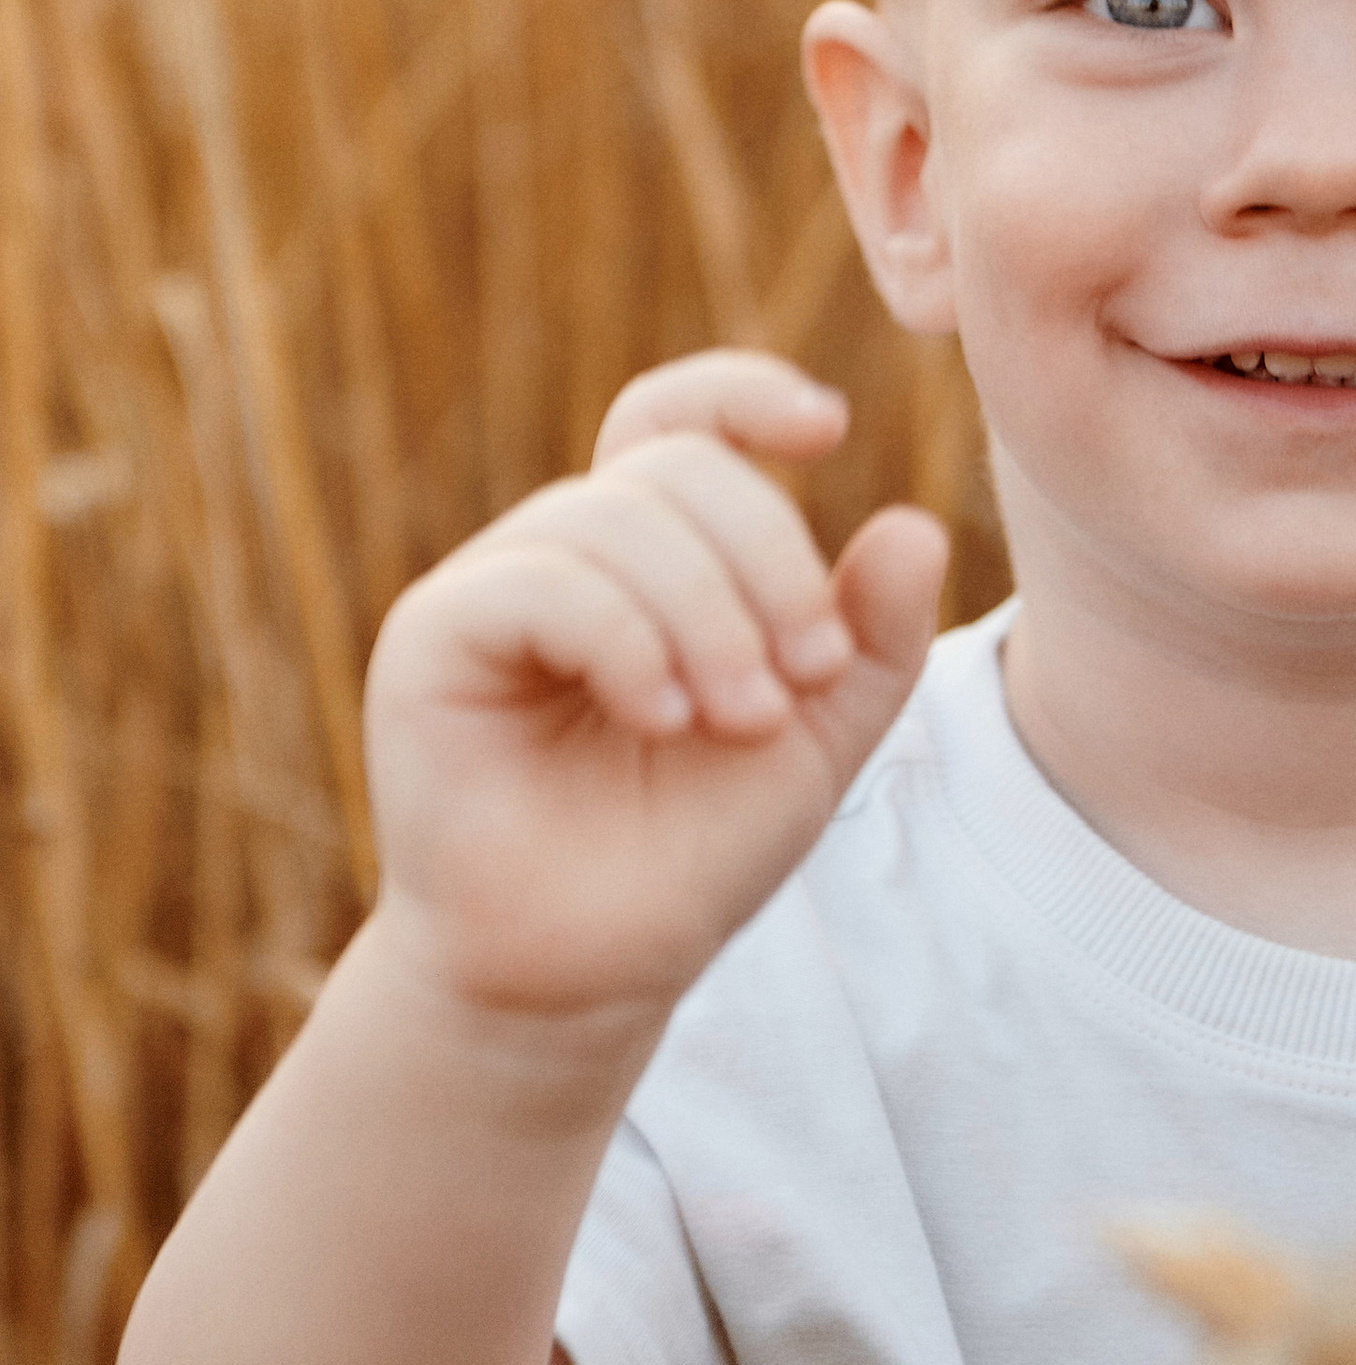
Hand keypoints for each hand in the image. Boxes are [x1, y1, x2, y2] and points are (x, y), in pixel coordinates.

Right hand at [361, 352, 946, 1027]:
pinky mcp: (432, 638)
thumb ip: (872, 638)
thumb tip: (914, 525)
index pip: (683, 418)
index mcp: (653, 553)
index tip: (827, 429)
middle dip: (768, 561)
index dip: (747, 393)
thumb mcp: (817, 737)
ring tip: (739, 721)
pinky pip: (542, 581)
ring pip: (618, 519)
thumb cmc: (690, 849)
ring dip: (708, 616)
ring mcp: (492, 587)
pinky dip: (626, 639)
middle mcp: (567, 549)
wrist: (589, 971)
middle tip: (808, 675)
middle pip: (678, 466)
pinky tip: (663, 717)